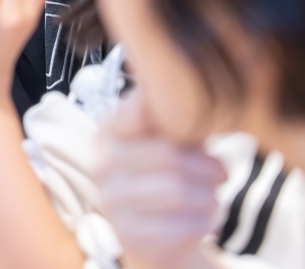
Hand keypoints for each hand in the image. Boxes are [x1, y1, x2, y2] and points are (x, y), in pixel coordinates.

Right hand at [95, 92, 225, 268]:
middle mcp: (101, 162)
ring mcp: (110, 199)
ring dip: (209, 197)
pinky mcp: (127, 234)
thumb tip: (197, 85)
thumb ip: (177, 116)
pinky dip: (205, 223)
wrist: (160, 238)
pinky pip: (183, 224)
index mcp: (109, 131)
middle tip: (223, 173)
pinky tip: (203, 221)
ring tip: (212, 198)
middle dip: (208, 167)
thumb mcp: (172, 142)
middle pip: (170, 155)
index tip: (201, 138)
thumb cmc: (170, 180)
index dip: (183, 122)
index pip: (143, 111)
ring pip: (179, 191)